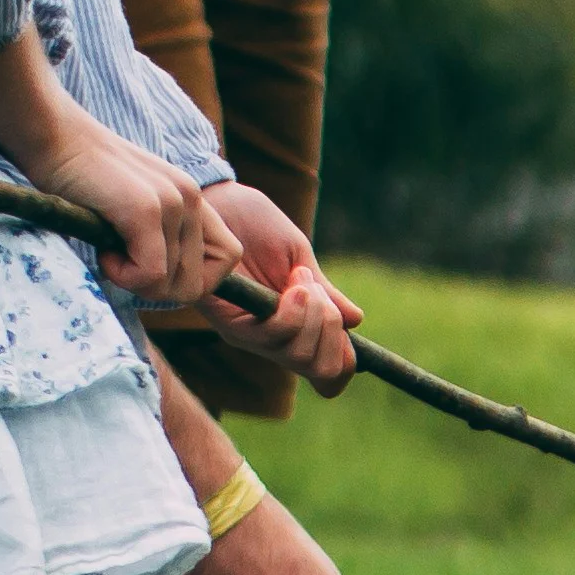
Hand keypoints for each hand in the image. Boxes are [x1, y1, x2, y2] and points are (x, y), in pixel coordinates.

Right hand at [23, 110, 226, 303]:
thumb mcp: (134, 205)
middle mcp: (191, 198)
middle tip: (123, 265)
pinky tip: (102, 251)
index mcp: (192, 199)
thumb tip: (168, 285)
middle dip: (157, 289)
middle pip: (198, 283)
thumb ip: (160, 235)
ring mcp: (172, 202)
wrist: (53, 137)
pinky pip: (151, 274)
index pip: (228, 257)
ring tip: (108, 249)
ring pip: (173, 284)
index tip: (155, 270)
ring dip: (135, 281)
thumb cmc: (82, 178)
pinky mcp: (145, 209)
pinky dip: (123, 275)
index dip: (196, 278)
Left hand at [198, 183, 359, 386]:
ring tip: (301, 279)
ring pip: (299, 355)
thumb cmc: (257, 226)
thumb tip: (355, 321)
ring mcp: (250, 336)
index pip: (325, 373)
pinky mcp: (229, 323)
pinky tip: (293, 281)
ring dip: (315, 316)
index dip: (345, 364)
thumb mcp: (300, 258)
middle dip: (333, 330)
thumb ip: (324, 293)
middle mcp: (272, 341)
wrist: (219, 200)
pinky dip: (294, 311)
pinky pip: (273, 336)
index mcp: (295, 330)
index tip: (347, 328)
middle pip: (319, 369)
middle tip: (318, 291)